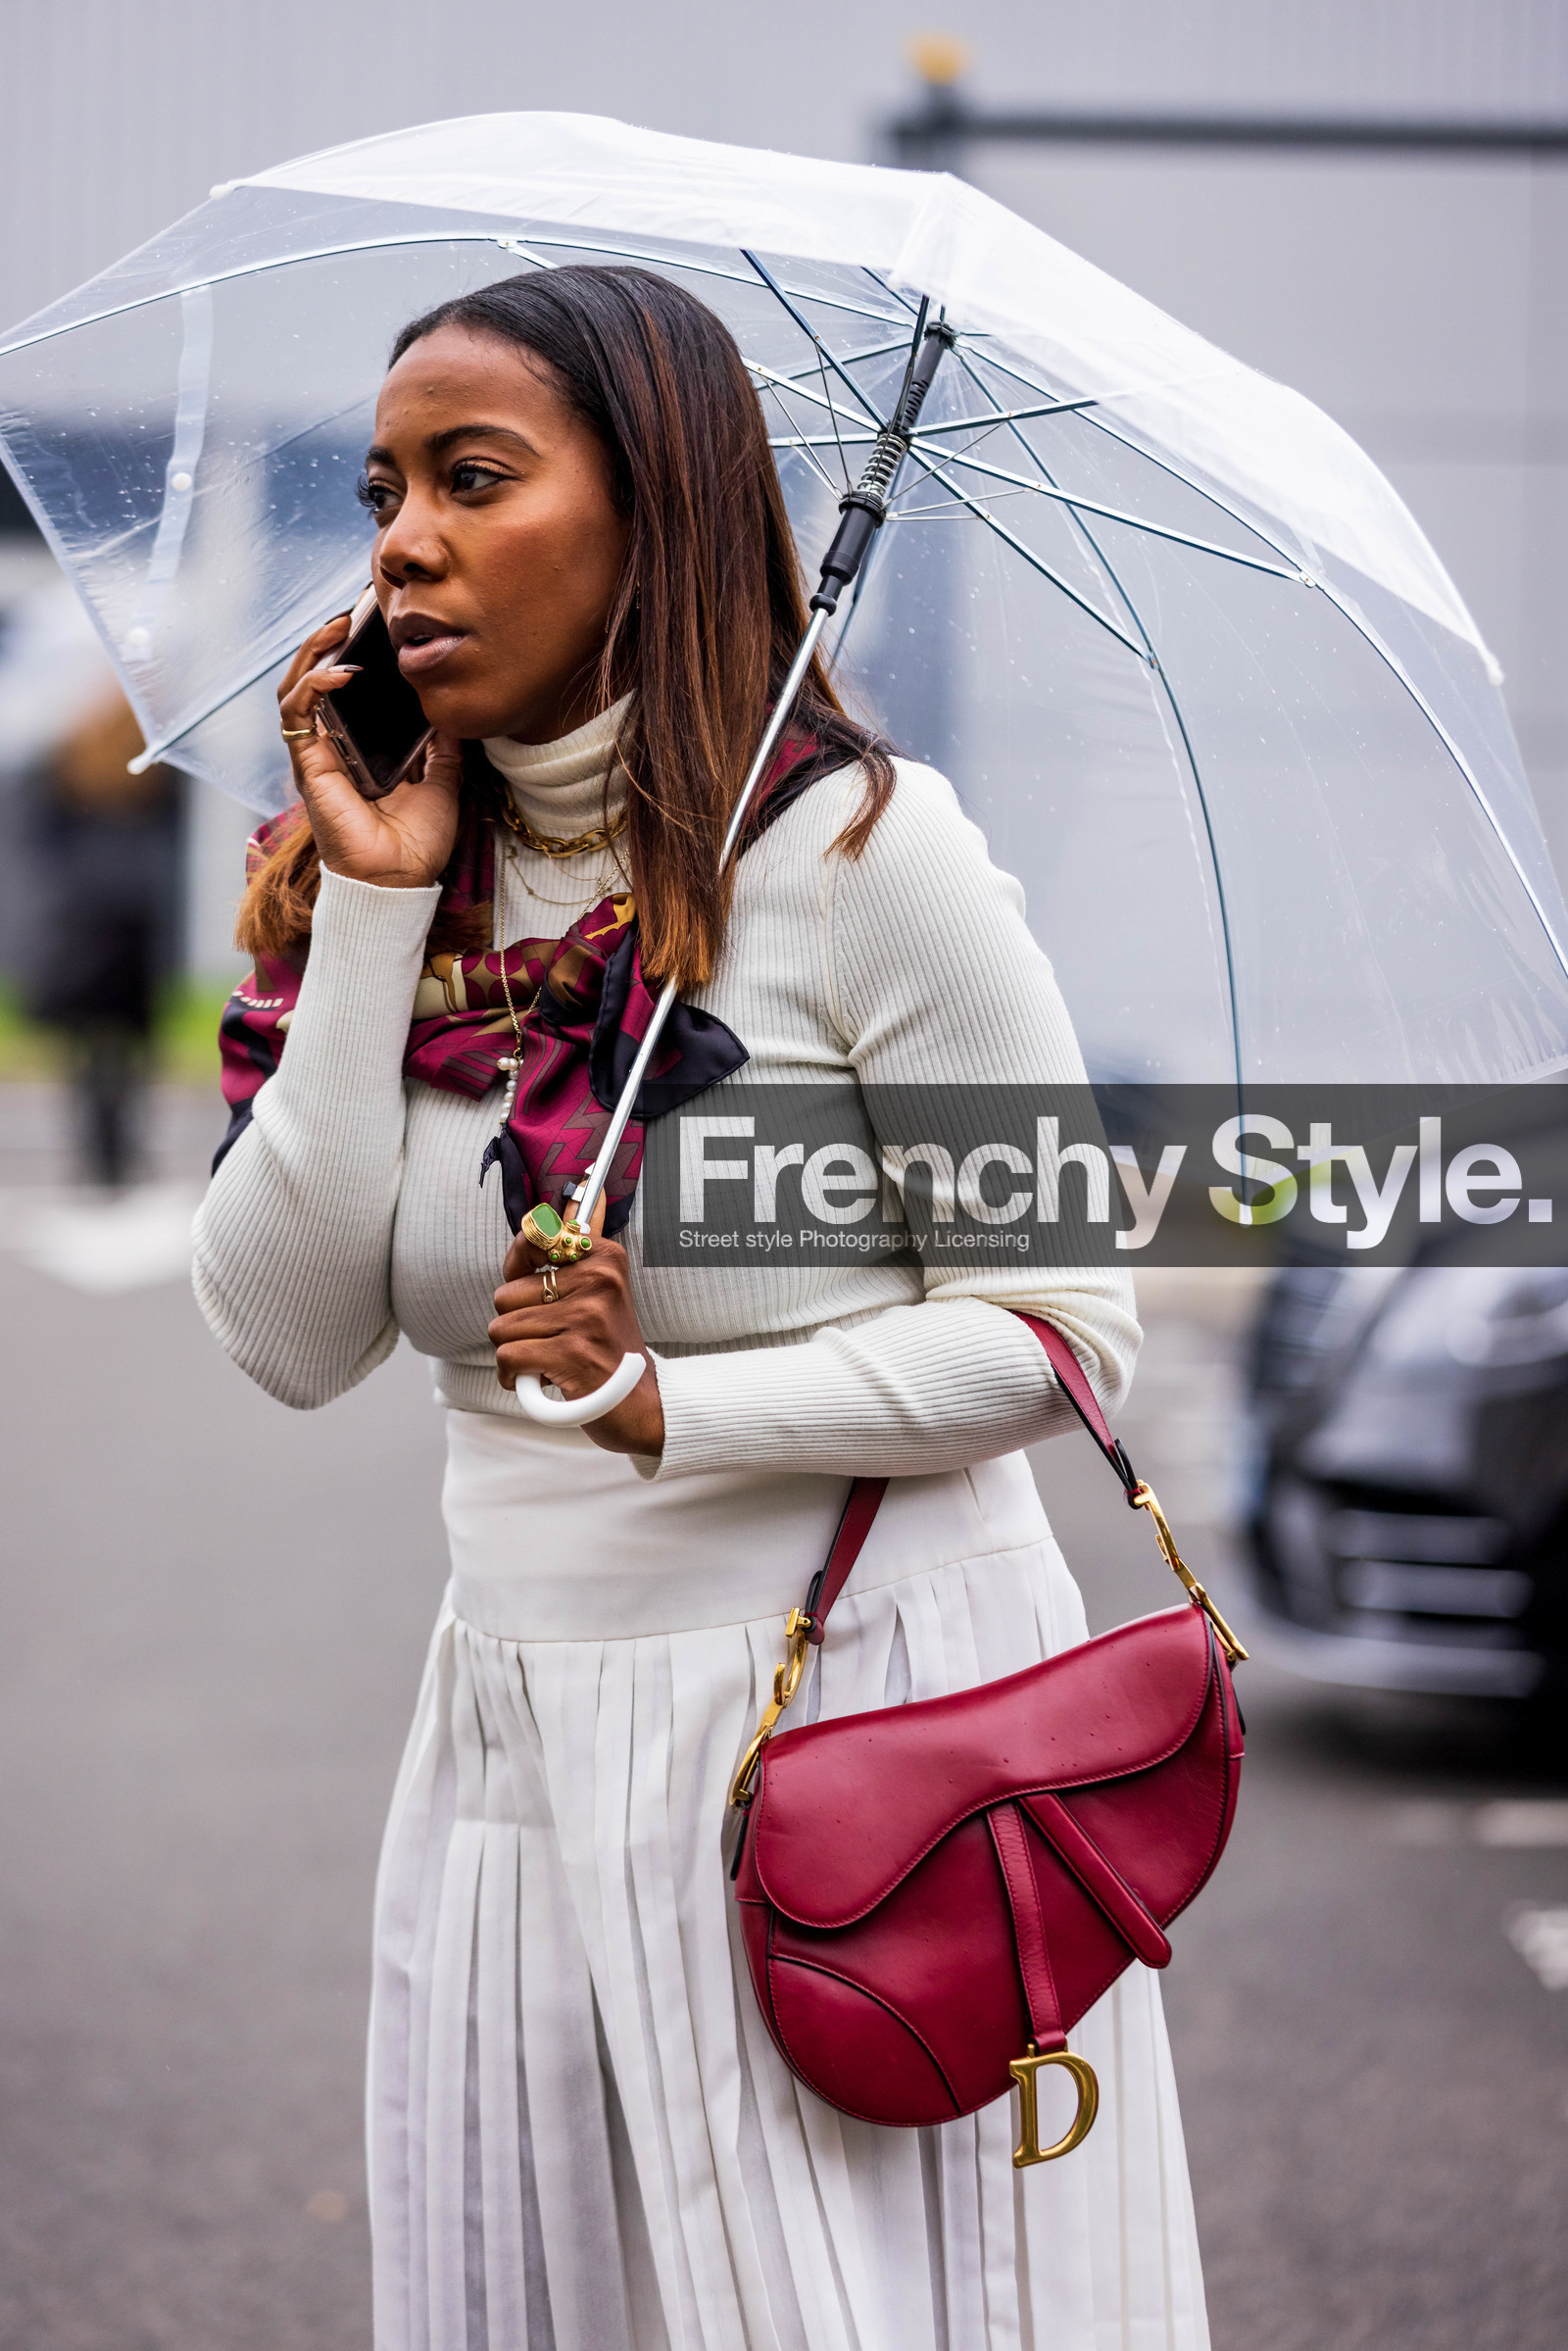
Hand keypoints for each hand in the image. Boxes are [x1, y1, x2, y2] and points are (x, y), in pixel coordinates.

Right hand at [277, 615, 462, 888]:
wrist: (399, 881)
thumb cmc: (415, 843)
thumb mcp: (442, 782)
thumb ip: (443, 747)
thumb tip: (453, 710)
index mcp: (360, 748)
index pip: (346, 690)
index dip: (352, 654)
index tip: (374, 624)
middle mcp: (333, 747)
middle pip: (315, 680)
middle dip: (328, 642)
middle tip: (353, 612)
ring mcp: (317, 755)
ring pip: (296, 688)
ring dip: (313, 653)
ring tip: (338, 625)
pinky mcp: (308, 766)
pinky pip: (297, 714)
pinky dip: (314, 686)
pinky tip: (341, 672)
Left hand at [489, 1212, 664, 1457]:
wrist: (641, 1405)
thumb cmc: (608, 1348)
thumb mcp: (600, 1291)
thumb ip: (580, 1245)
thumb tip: (586, 1189)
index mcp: (604, 1258)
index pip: (532, 1237)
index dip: (518, 1268)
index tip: (538, 1291)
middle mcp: (599, 1281)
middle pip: (504, 1295)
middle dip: (515, 1325)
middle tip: (551, 1339)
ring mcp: (587, 1317)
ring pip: (501, 1328)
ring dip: (515, 1354)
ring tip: (548, 1360)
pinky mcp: (572, 1353)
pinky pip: (508, 1356)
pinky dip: (513, 1376)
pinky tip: (538, 1381)